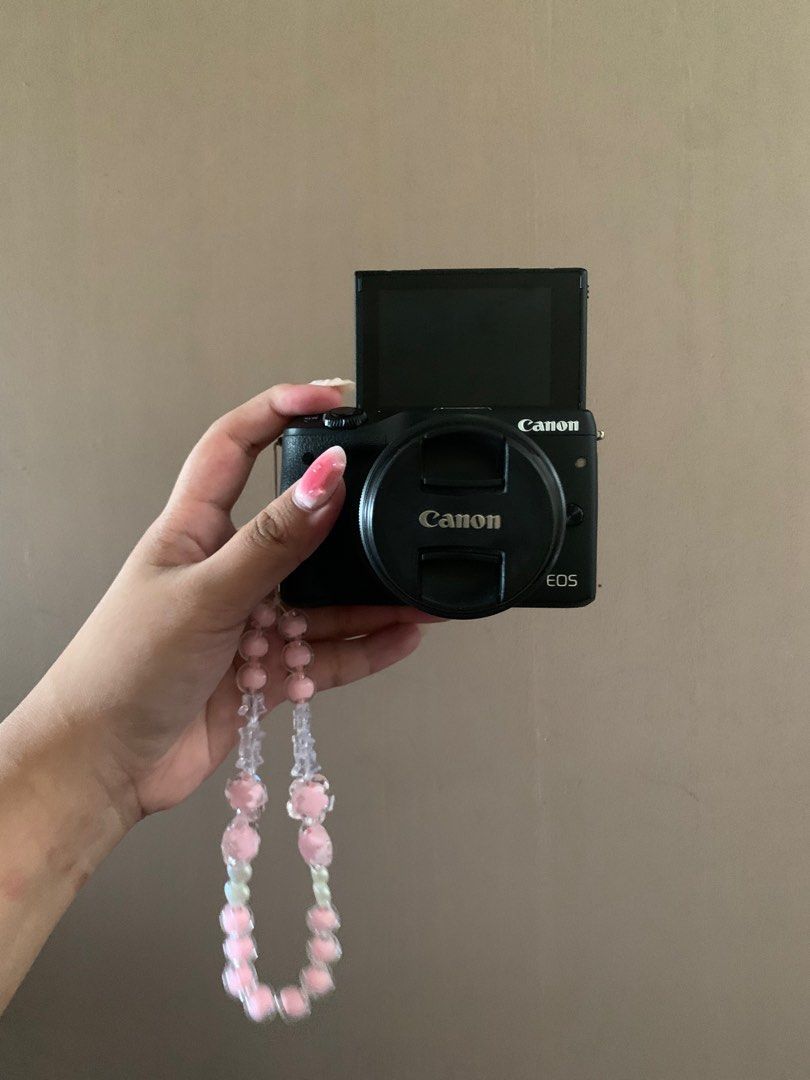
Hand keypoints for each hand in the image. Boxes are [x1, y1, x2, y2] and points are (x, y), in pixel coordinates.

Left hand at [40, 381, 434, 824]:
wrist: (103, 766)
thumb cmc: (120, 670)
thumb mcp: (204, 595)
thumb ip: (273, 543)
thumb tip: (325, 481)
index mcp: (194, 529)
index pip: (237, 446)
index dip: (281, 410)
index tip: (334, 397)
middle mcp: (226, 569)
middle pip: (300, 529)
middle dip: (350, 520)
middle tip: (396, 504)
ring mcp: (248, 621)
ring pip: (323, 598)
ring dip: (371, 597)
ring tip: (420, 593)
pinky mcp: (264, 670)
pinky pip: (327, 652)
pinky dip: (366, 646)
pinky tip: (401, 635)